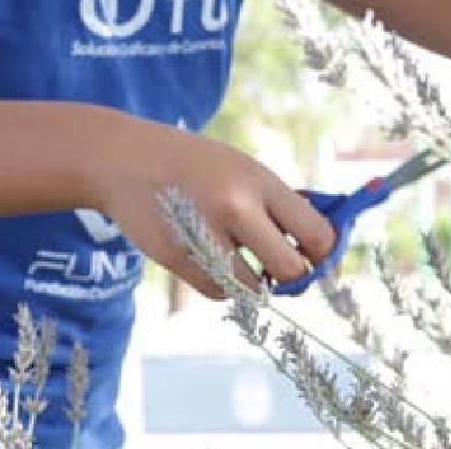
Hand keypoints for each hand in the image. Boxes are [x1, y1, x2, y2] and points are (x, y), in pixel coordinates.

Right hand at [89, 114, 334, 298]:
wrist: (125, 159)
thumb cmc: (198, 166)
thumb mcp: (245, 169)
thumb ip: (279, 204)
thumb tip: (323, 245)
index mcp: (261, 181)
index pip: (316, 233)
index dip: (325, 254)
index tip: (319, 259)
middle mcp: (236, 207)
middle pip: (291, 269)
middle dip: (296, 277)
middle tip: (288, 273)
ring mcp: (203, 235)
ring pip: (253, 288)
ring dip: (257, 284)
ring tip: (248, 265)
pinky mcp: (176, 258)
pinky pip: (218, 291)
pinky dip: (224, 285)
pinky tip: (216, 262)